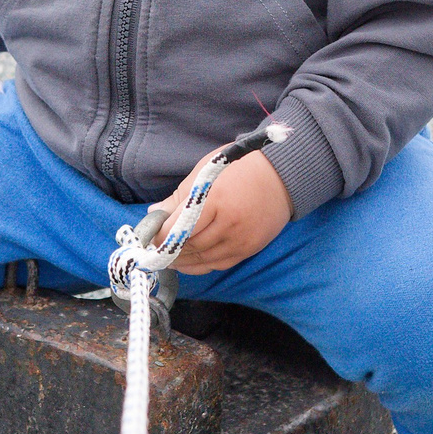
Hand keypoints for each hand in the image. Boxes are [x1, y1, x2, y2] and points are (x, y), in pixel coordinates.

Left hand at [150, 149, 291, 275]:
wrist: (282, 175)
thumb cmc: (240, 168)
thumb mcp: (205, 172)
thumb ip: (179, 197)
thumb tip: (155, 213)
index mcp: (216, 201)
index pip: (178, 228)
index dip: (160, 235)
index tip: (149, 234)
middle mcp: (229, 225)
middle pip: (189, 247)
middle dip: (167, 249)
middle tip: (153, 247)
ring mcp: (241, 241)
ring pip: (203, 260)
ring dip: (181, 261)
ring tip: (166, 256)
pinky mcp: (249, 250)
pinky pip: (219, 264)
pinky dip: (200, 265)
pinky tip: (188, 261)